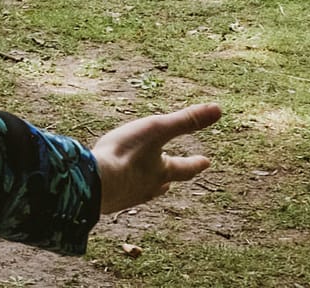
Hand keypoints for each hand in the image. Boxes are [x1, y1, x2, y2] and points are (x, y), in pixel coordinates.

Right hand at [93, 103, 219, 213]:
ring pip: (144, 190)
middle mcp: (149, 187)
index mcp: (161, 171)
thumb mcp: (156, 129)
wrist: (92, 182)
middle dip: (169, 176)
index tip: (207, 162)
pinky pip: (121, 194)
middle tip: (173, 175)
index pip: (185, 167)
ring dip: (148, 184)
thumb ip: (185, 120)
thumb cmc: (125, 153)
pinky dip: (124, 188)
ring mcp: (128, 196)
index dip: (196, 163)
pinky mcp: (109, 200)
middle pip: (164, 182)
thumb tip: (218, 109)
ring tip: (146, 181)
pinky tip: (116, 186)